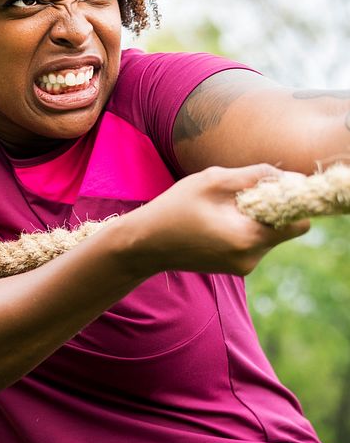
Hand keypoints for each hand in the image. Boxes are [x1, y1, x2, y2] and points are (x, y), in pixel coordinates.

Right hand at [124, 164, 309, 276]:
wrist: (143, 245)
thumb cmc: (173, 209)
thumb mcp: (211, 181)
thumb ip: (254, 175)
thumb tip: (288, 176)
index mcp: (248, 238)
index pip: (299, 223)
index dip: (291, 203)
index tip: (270, 190)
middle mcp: (251, 258)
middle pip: (283, 228)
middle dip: (267, 209)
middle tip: (235, 197)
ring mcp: (244, 267)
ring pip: (267, 235)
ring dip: (252, 218)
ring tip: (217, 211)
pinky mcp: (235, 268)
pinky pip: (252, 243)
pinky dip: (242, 229)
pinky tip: (214, 224)